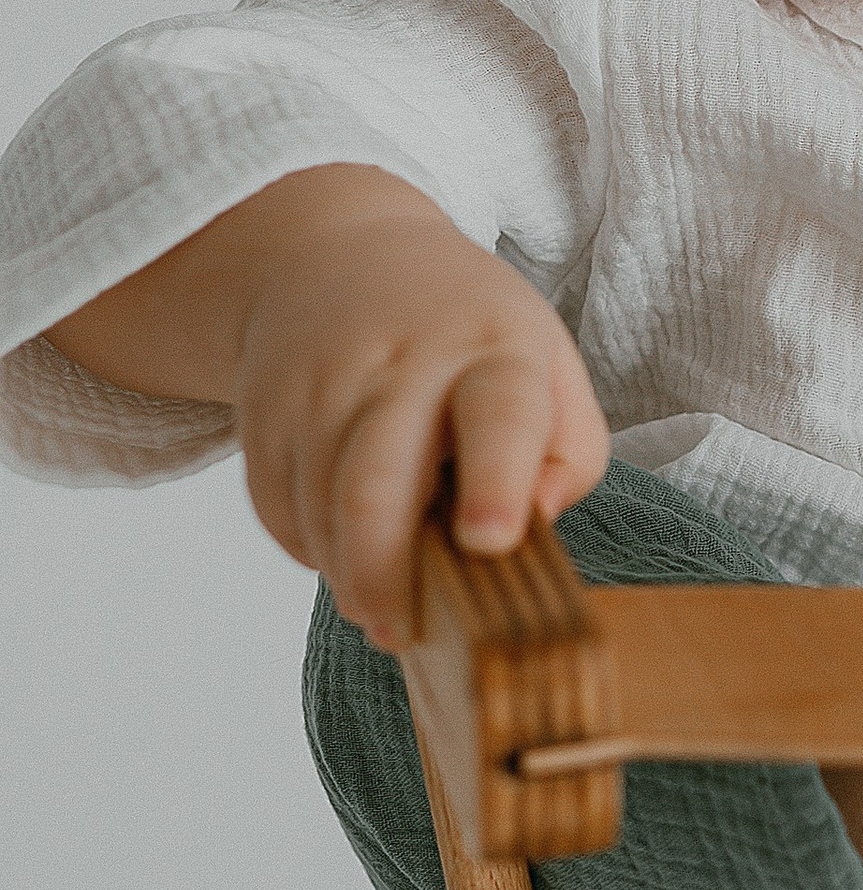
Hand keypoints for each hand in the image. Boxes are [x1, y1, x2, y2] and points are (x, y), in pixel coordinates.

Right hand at [46, 166, 608, 647]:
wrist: (338, 257)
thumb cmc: (467, 333)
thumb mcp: (548, 366)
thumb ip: (571, 453)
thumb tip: (536, 526)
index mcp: (494, 349)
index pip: (499, 412)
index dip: (496, 480)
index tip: (490, 542)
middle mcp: (403, 362)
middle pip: (378, 484)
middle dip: (388, 576)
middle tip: (405, 632)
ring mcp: (322, 384)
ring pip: (320, 508)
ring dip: (348, 575)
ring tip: (381, 605)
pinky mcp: (265, 412)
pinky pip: (278, 508)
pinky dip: (311, 548)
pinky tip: (343, 549)